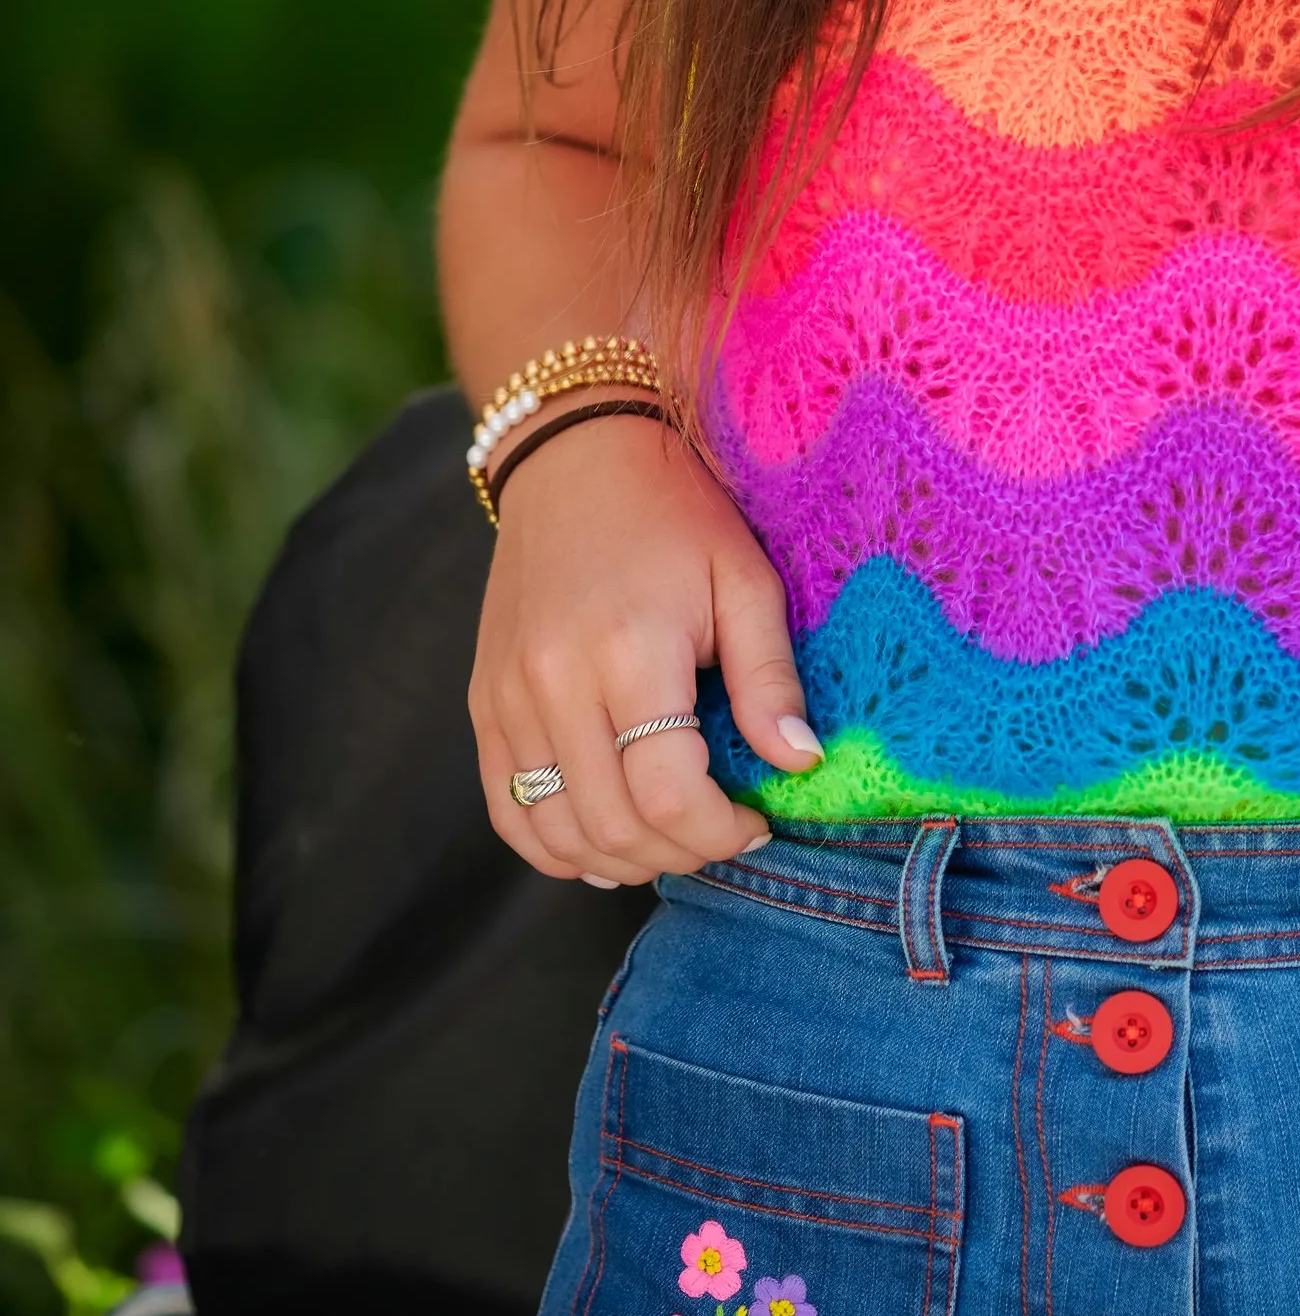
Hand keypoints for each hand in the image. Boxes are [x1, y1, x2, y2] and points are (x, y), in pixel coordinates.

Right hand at [469, 412, 821, 885]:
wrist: (576, 456)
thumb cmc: (675, 512)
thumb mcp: (744, 578)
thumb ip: (769, 676)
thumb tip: (799, 763)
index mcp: (628, 650)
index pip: (668, 793)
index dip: (720, 831)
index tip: (757, 822)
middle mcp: (554, 683)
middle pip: (612, 825)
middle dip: (681, 851)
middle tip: (723, 832)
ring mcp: (507, 698)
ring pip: (555, 832)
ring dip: (621, 858)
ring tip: (673, 837)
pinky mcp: (485, 704)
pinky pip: (507, 810)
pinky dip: (555, 846)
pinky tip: (606, 840)